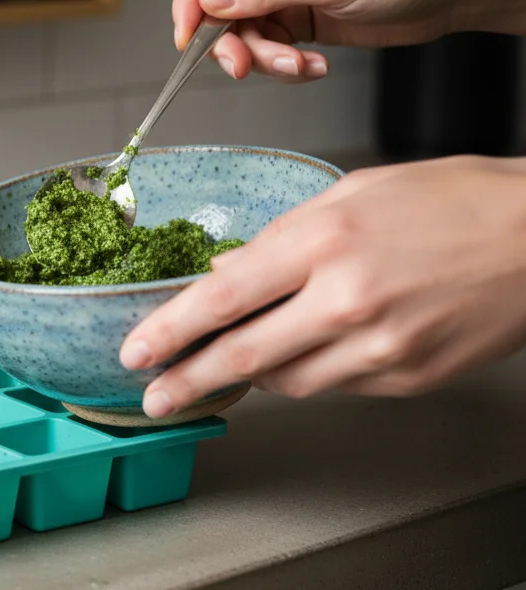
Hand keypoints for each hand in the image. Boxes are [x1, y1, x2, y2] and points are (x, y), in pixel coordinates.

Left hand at [119, 156, 525, 417]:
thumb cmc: (454, 201)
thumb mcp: (355, 194)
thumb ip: (281, 237)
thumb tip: (225, 272)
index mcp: (324, 241)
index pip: (222, 298)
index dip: (170, 330)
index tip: (134, 350)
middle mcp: (346, 300)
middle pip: (241, 356)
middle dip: (185, 380)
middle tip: (152, 395)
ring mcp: (380, 348)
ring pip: (285, 381)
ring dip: (250, 374)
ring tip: (229, 363)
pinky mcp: (407, 379)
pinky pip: (334, 385)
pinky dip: (308, 372)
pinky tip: (306, 351)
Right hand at [173, 0, 525, 82]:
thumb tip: (207, 3)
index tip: (186, 37)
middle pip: (216, 2)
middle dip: (230, 41)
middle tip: (243, 67)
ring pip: (241, 32)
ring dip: (265, 59)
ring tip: (299, 67)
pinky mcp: (295, 16)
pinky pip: (268, 47)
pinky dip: (284, 65)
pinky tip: (314, 67)